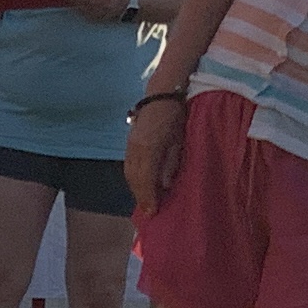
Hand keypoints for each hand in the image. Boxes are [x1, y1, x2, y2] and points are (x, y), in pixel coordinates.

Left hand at [58, 0, 131, 25]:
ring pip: (84, 8)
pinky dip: (81, 12)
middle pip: (83, 0)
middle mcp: (102, 3)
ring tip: (67, 0)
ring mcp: (101, 11)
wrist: (129, 5)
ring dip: (74, 4)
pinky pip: (88, 15)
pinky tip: (75, 9)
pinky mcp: (101, 18)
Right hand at [123, 96, 184, 211]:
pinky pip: (128, 165)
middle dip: (141, 197)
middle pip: (134, 179)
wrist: (162, 95)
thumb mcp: (179, 143)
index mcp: (149, 149)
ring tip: (144, 201)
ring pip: (129, 173)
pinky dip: (133, 178)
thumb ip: (171, 165)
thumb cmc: (176, 118)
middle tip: (148, 212)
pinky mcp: (129, 141)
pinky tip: (139, 184)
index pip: (146, 179)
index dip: (149, 197)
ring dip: (135, 189)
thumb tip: (166, 186)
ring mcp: (130, 144)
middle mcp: (136, 149)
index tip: (152, 212)